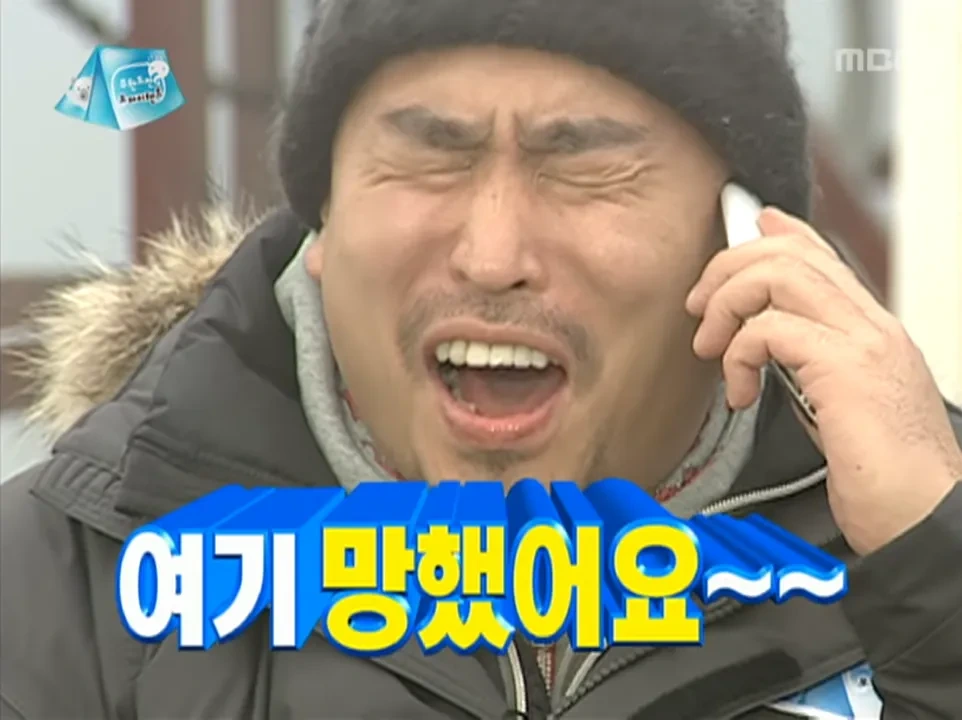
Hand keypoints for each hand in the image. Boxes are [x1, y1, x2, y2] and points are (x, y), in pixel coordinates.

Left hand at [685, 207, 961, 555]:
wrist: (926, 517)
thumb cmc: (884, 477)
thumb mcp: (836, 407)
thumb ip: (807, 365)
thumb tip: (767, 342)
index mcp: (872, 332)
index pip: (822, 257)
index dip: (779, 234)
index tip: (746, 228)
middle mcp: (871, 326)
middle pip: (789, 253)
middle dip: (728, 269)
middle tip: (701, 310)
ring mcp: (863, 342)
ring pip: (777, 274)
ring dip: (728, 305)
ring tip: (713, 350)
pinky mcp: (845, 368)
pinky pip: (770, 329)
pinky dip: (740, 354)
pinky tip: (741, 391)